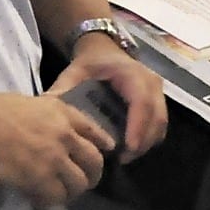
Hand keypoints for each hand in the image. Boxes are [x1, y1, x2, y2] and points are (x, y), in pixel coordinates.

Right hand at [0, 92, 112, 207]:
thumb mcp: (29, 104)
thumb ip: (47, 116)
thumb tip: (49, 130)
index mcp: (61, 113)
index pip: (93, 130)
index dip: (103, 142)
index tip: (108, 150)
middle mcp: (64, 135)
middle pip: (94, 161)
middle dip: (93, 174)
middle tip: (85, 181)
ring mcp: (54, 159)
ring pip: (79, 183)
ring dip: (72, 191)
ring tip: (61, 194)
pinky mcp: (40, 180)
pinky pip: (57, 197)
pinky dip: (51, 200)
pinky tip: (41, 199)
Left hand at [50, 34, 168, 159]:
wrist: (104, 50)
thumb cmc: (91, 62)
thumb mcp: (75, 71)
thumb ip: (64, 88)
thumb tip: (49, 107)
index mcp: (131, 73)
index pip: (141, 101)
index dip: (137, 126)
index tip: (127, 148)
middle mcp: (150, 81)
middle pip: (156, 116)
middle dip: (142, 141)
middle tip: (122, 159)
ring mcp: (157, 92)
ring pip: (160, 123)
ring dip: (146, 143)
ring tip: (124, 156)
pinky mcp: (158, 101)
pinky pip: (159, 124)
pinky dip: (148, 139)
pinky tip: (130, 148)